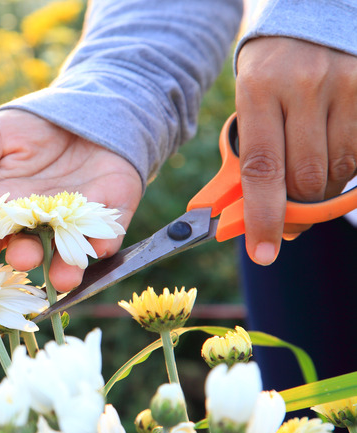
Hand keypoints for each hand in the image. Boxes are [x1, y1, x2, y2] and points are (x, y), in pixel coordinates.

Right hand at [0, 109, 142, 291]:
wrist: (85, 109)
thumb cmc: (33, 128)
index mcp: (5, 211)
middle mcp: (38, 225)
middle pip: (30, 248)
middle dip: (25, 256)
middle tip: (23, 257)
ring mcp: (75, 223)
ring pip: (68, 254)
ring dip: (65, 268)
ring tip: (63, 277)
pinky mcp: (110, 214)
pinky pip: (107, 235)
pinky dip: (103, 243)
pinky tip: (100, 247)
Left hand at [236, 36, 356, 264]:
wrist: (310, 22)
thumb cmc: (271, 73)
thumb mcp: (249, 104)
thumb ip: (250, 155)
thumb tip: (244, 213)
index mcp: (259, 91)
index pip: (261, 169)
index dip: (262, 217)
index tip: (262, 252)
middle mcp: (302, 87)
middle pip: (304, 178)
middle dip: (294, 209)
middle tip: (287, 219)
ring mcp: (342, 87)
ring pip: (337, 171)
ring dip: (322, 191)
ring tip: (308, 177)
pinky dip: (346, 171)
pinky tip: (331, 157)